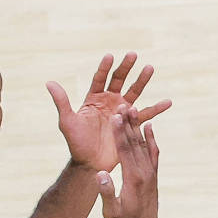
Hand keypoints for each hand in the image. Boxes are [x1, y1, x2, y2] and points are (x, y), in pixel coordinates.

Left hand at [47, 54, 171, 172]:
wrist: (90, 162)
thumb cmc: (76, 142)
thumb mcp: (67, 121)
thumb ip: (61, 101)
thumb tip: (49, 82)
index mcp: (94, 98)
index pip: (100, 78)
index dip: (104, 67)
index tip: (110, 56)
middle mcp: (109, 101)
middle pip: (119, 80)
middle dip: (126, 67)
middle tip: (133, 55)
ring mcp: (121, 112)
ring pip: (134, 92)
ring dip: (142, 80)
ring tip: (149, 68)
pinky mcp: (131, 124)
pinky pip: (146, 114)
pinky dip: (157, 108)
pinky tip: (168, 101)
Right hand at [96, 105, 159, 217]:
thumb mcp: (111, 212)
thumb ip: (107, 192)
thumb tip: (101, 174)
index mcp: (133, 179)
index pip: (125, 151)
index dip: (120, 133)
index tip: (115, 116)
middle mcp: (145, 173)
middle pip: (136, 143)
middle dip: (129, 123)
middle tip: (124, 104)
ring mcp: (151, 174)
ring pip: (145, 145)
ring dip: (139, 126)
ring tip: (134, 109)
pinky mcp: (153, 176)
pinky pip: (153, 153)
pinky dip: (151, 139)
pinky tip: (149, 127)